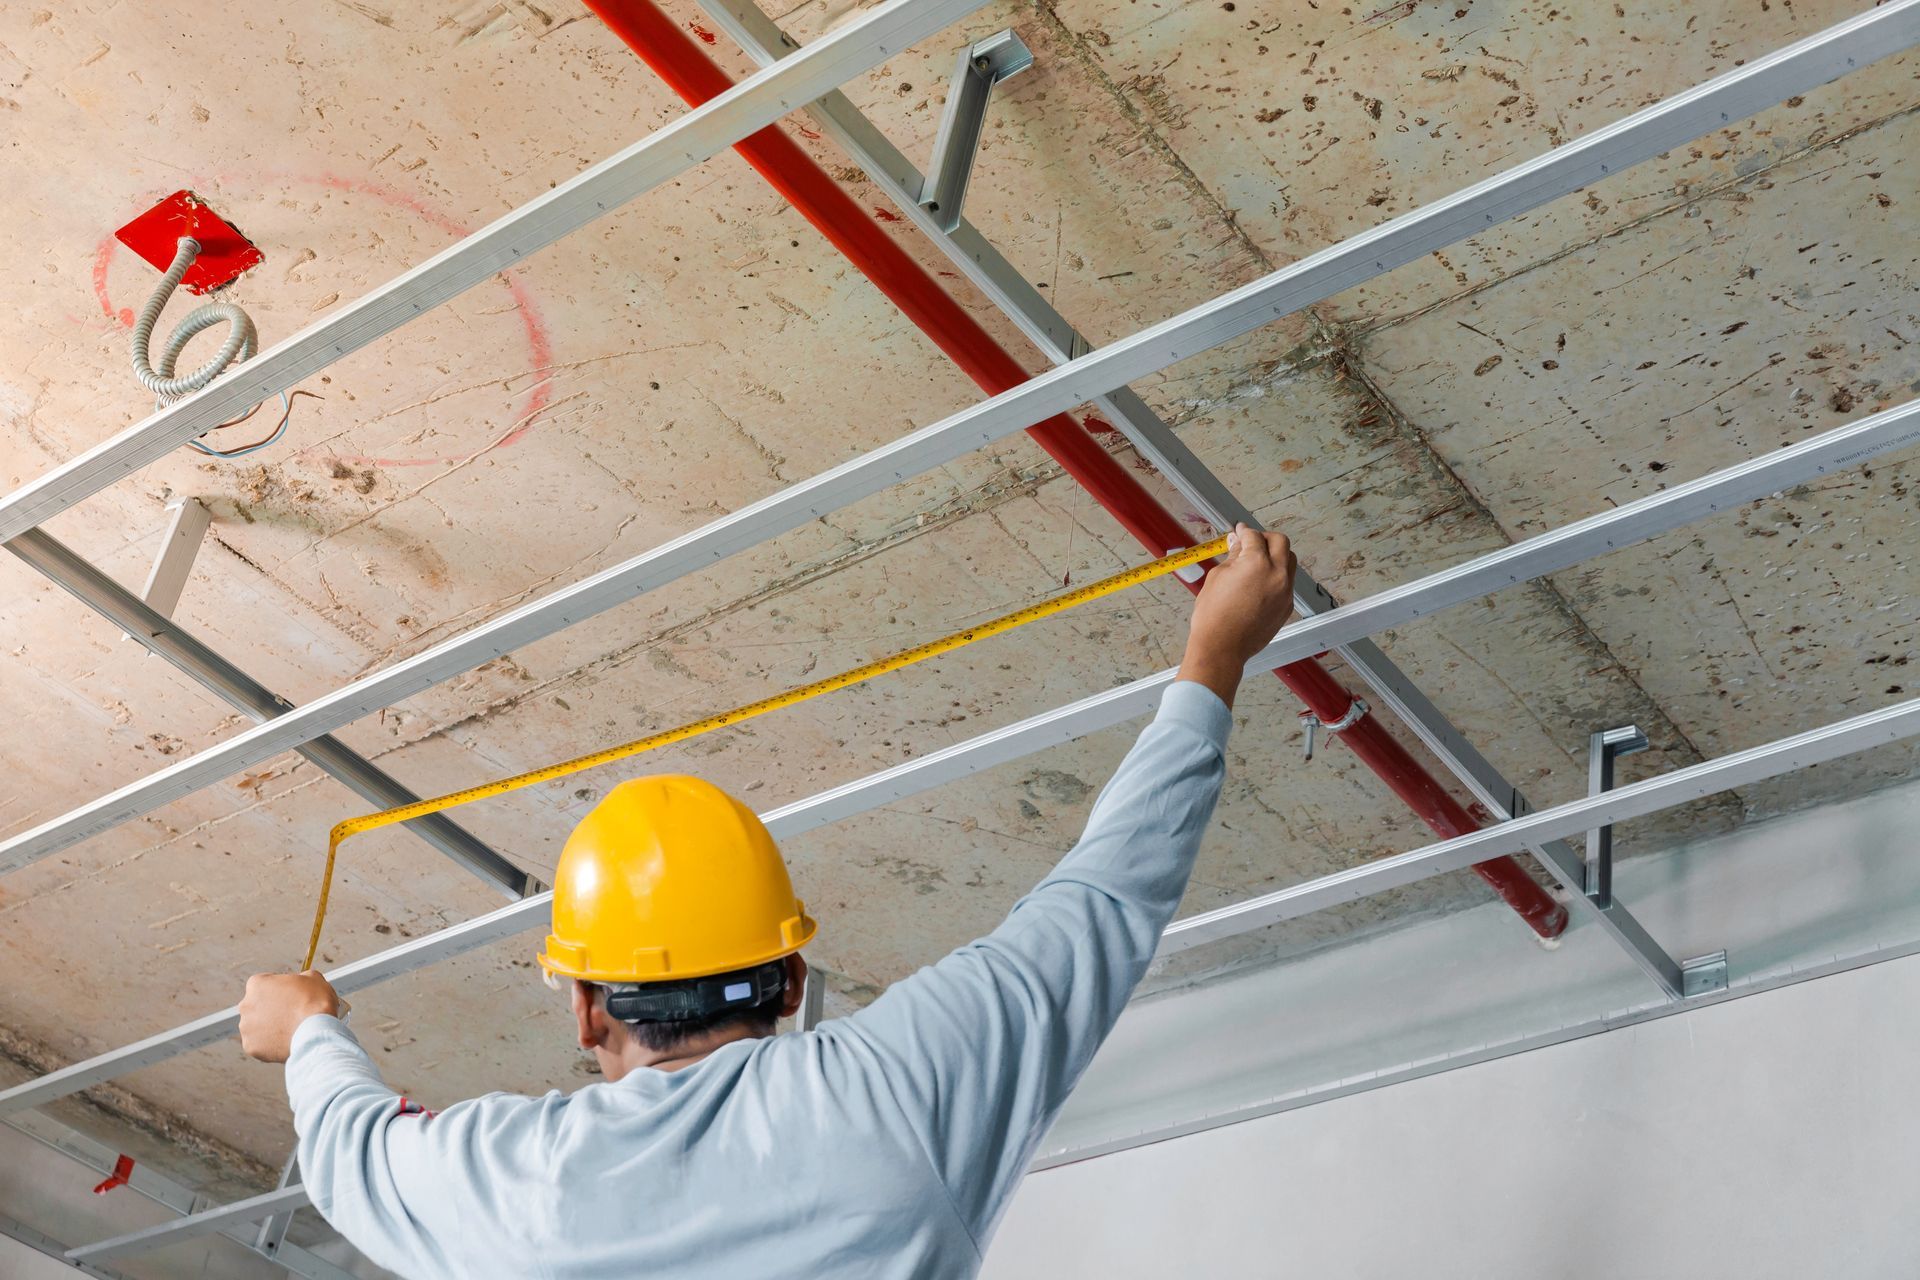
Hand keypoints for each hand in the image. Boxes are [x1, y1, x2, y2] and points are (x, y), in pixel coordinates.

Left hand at [239, 971, 345, 1063]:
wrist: (316, 1032)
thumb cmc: (315, 1003)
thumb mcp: (313, 978)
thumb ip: (301, 977)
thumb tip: (303, 981)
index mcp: (257, 984)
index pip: (264, 984)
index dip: (279, 990)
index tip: (289, 996)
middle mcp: (246, 1005)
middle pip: (257, 1006)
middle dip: (271, 1009)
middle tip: (291, 1014)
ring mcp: (246, 1028)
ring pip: (257, 1027)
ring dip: (270, 1028)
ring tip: (291, 1030)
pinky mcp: (251, 1047)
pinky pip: (260, 1045)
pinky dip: (272, 1044)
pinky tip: (287, 1041)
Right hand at [1178, 524, 1295, 706]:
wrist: (1222, 648)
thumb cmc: (1213, 616)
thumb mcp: (1217, 577)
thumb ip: (1233, 556)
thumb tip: (1238, 543)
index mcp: (1257, 563)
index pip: (1254, 536)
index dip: (1244, 531)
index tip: (1239, 531)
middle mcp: (1277, 575)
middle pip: (1280, 542)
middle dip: (1265, 538)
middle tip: (1250, 542)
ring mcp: (1285, 592)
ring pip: (1289, 561)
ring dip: (1276, 555)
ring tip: (1257, 562)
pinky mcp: (1287, 606)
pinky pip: (1288, 582)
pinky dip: (1277, 576)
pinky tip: (1260, 582)